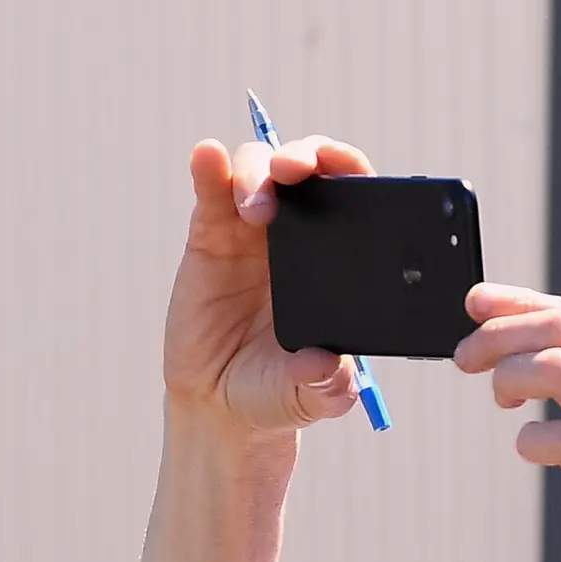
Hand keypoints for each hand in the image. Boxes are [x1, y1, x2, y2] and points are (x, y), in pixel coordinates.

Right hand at [159, 133, 372, 437]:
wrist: (221, 404)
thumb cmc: (278, 391)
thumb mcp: (311, 395)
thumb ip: (326, 385)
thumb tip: (328, 365)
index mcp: (338, 254)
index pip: (354, 192)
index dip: (351, 169)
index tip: (346, 173)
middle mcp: (298, 231)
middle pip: (306, 167)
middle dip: (304, 156)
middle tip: (294, 174)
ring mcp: (250, 230)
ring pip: (259, 169)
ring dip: (257, 171)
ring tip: (254, 208)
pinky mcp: (208, 236)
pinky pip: (211, 191)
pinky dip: (209, 168)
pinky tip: (207, 157)